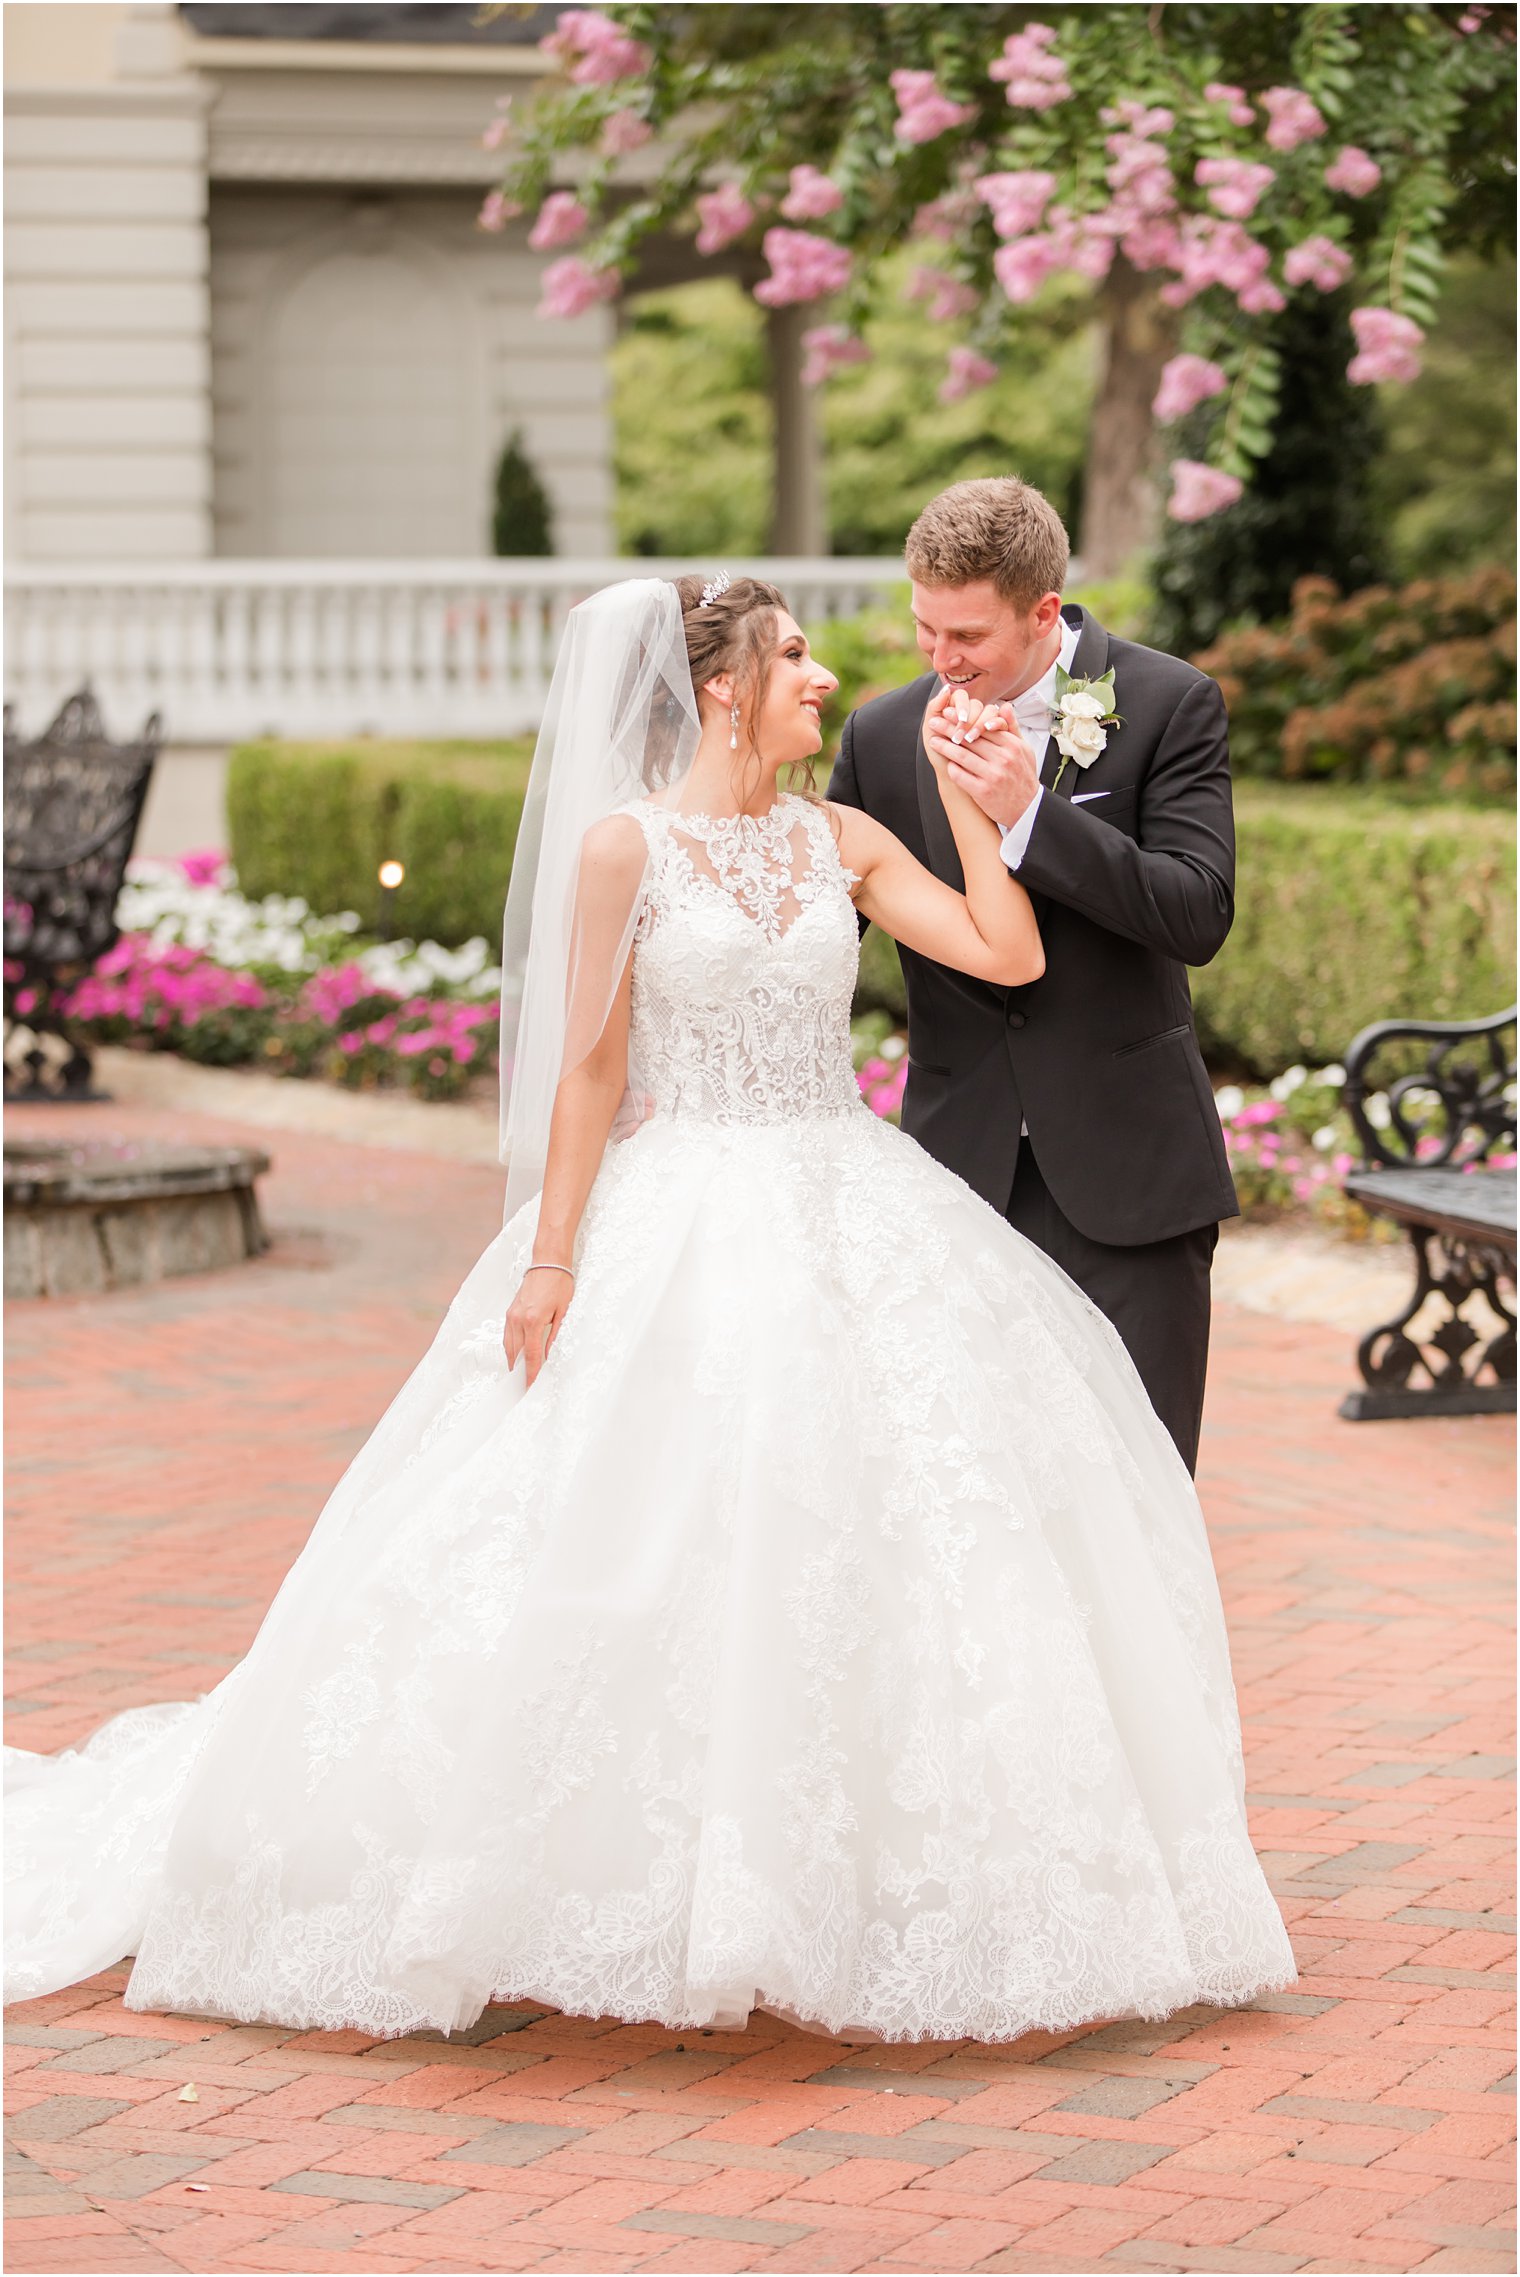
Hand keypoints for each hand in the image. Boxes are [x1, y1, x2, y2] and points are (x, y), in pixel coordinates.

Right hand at [503, 1264, 572, 1386]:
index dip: (530, 1373)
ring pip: (508, 1346)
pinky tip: (515, 1356)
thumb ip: (555, 1336)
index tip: (530, 1386)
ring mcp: (511, 1315)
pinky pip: (507, 1336)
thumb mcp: (563, 1312)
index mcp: (533, 1320)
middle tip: (521, 1387)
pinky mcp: (510, 1311)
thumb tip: (549, 1355)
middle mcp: (518, 1319)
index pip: (530, 1354)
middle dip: (518, 1372)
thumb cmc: (559, 1284)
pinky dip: (510, 1348)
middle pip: (515, 1353)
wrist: (547, 1262)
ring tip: (517, 1376)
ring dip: (512, 1362)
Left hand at [924, 698, 1040, 831]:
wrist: (1027, 809)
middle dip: (948, 729)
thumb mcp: (1024, 749)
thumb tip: (1003, 706)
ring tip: (933, 741)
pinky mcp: (983, 792)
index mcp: (1012, 746)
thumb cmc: (1023, 776)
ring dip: (944, 747)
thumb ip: (1012, 727)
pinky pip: (961, 776)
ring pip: (962, 756)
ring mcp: (992, 776)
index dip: (963, 718)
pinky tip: (944, 764)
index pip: (982, 726)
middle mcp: (1003, 759)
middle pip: (970, 739)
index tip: (948, 712)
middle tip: (934, 723)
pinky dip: (951, 769)